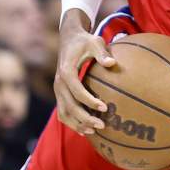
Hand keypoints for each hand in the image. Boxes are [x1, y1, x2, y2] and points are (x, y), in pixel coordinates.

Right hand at [52, 10, 112, 135]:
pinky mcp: (60, 93)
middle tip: (102, 125)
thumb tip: (112, 63)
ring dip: (77, 123)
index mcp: (66, 71)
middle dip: (84, 118)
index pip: (76, 90)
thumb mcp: (95, 42)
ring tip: (94, 131)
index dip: (89, 101)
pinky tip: (84, 130)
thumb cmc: (85, 41)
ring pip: (64, 112)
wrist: (69, 38)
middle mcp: (59, 83)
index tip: (105, 107)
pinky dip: (71, 122)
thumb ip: (102, 52)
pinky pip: (62, 111)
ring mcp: (58, 89)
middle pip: (69, 105)